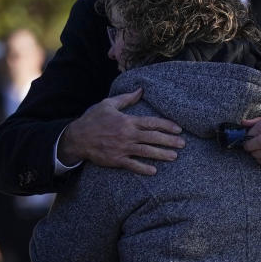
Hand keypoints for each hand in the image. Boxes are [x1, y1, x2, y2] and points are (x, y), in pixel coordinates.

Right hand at [58, 88, 184, 174]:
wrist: (77, 138)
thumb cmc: (93, 119)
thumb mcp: (108, 104)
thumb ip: (126, 98)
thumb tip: (141, 90)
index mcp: (127, 121)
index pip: (151, 122)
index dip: (166, 125)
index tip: (178, 129)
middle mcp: (127, 135)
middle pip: (153, 138)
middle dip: (169, 141)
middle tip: (183, 144)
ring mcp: (122, 148)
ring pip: (146, 152)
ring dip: (162, 154)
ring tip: (174, 156)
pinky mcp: (116, 160)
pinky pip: (132, 165)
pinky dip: (143, 168)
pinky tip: (154, 171)